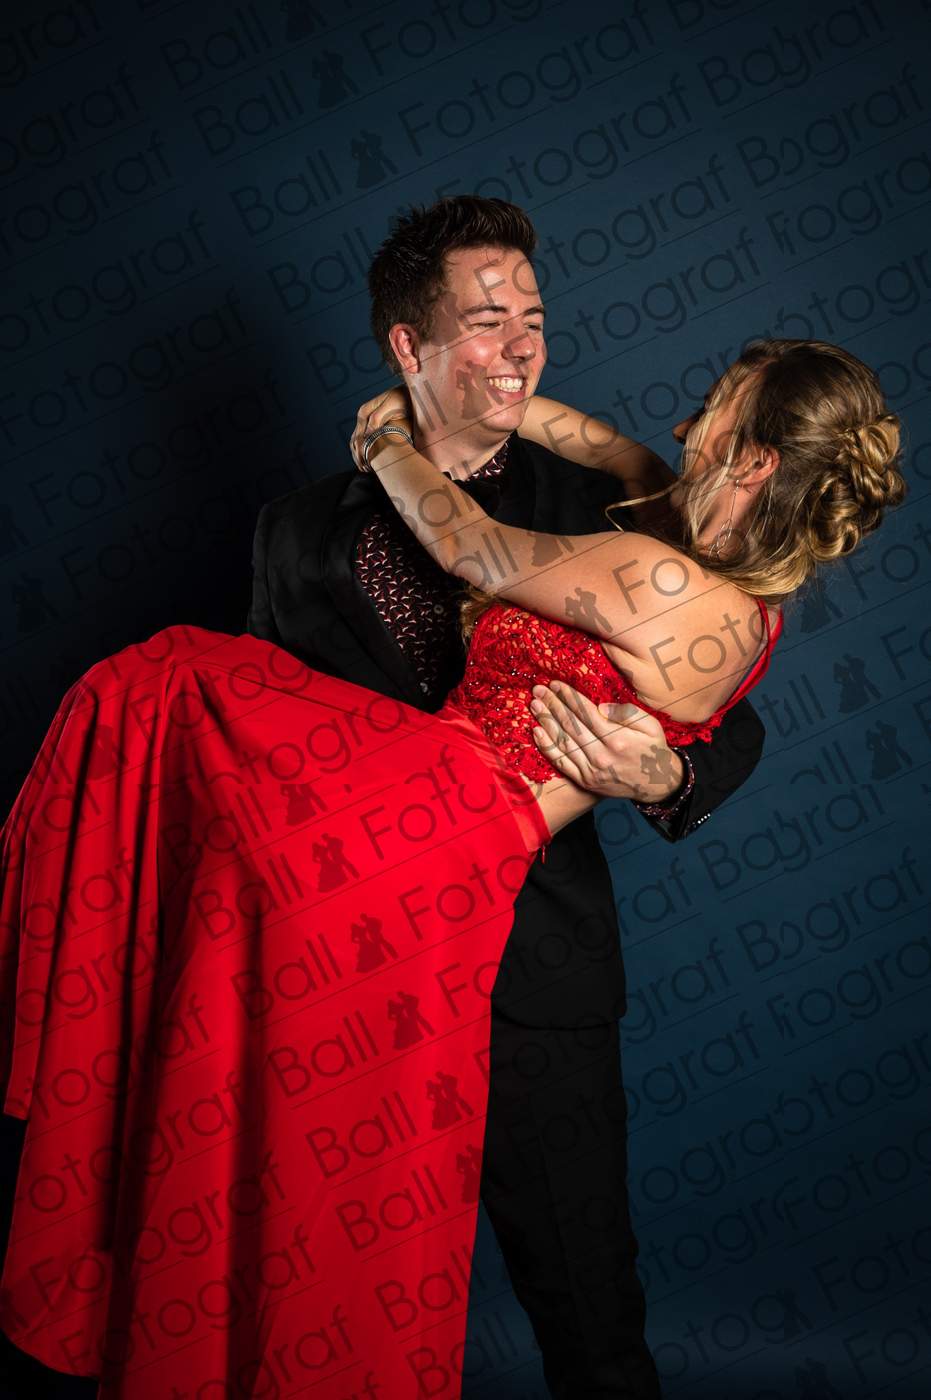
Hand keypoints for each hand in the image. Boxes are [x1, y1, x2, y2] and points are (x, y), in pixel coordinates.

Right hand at [350, 387, 412, 470]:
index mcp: (364, 412)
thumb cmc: (403, 398)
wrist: (409, 394)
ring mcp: (366, 422)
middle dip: (359, 456)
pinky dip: (365, 451)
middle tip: (366, 470)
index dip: (361, 451)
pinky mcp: (373, 426)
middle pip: (355, 441)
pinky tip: (371, 461)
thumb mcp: (392, 405)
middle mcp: (363, 417)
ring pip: (357, 442)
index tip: (367, 463)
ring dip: (360, 456)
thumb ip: (378, 417)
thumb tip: (367, 433)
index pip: (358, 436)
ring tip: (366, 469)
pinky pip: (364, 441)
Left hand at [529, 682, 684, 801]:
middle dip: (552, 705)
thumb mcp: (650, 725)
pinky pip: (561, 762)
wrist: (657, 784)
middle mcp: (601, 755)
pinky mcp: (585, 781)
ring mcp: (591, 771)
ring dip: (546, 722)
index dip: (568, 697)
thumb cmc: (652, 749)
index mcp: (617, 739)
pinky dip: (547, 747)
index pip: (585, 713)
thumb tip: (600, 707)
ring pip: (562, 742)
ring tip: (534, 705)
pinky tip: (536, 732)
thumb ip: (627, 713)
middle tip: (538, 690)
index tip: (556, 685)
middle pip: (570, 725)